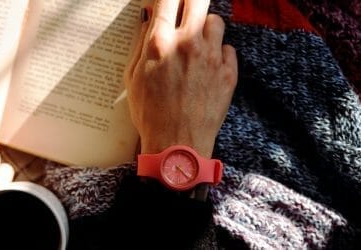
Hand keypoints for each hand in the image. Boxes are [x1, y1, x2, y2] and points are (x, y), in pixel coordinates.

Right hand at [125, 0, 237, 156]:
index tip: (167, 2)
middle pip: (197, 0)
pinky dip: (218, 53)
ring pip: (216, 21)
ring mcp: (211, 57)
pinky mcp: (228, 73)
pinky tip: (207, 66)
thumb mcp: (132, 77)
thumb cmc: (149, 114)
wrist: (176, 144)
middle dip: (191, 1)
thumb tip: (148, 16)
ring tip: (197, 41)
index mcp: (159, 43)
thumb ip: (140, 42)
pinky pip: (228, 48)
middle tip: (186, 9)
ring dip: (205, 26)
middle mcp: (187, 43)